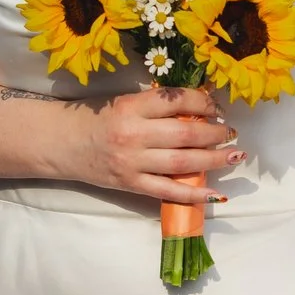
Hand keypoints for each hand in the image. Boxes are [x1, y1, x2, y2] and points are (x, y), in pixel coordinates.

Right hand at [68, 86, 240, 204]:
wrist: (60, 143)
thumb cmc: (96, 118)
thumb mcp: (125, 102)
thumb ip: (157, 106)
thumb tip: (199, 109)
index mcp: (131, 105)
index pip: (177, 100)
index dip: (204, 104)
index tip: (217, 109)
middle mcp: (133, 133)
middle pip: (186, 133)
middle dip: (216, 133)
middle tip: (231, 133)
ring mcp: (132, 161)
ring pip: (183, 162)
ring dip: (214, 159)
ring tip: (234, 155)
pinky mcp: (130, 184)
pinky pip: (168, 191)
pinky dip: (195, 194)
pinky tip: (216, 194)